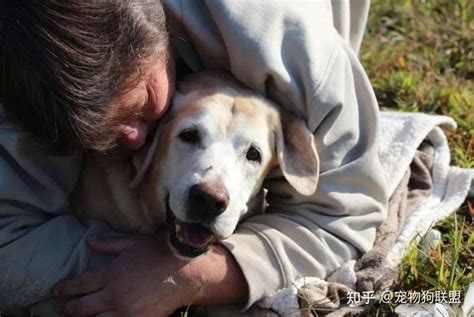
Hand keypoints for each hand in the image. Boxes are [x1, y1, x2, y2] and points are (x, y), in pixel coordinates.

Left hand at [53, 231, 198, 316]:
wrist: (185, 274)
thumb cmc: (160, 254)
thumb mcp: (133, 243)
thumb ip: (109, 244)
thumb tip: (88, 241)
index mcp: (112, 274)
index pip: (80, 284)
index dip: (65, 289)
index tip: (57, 291)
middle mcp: (114, 295)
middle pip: (82, 307)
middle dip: (67, 307)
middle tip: (59, 307)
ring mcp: (125, 311)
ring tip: (77, 315)